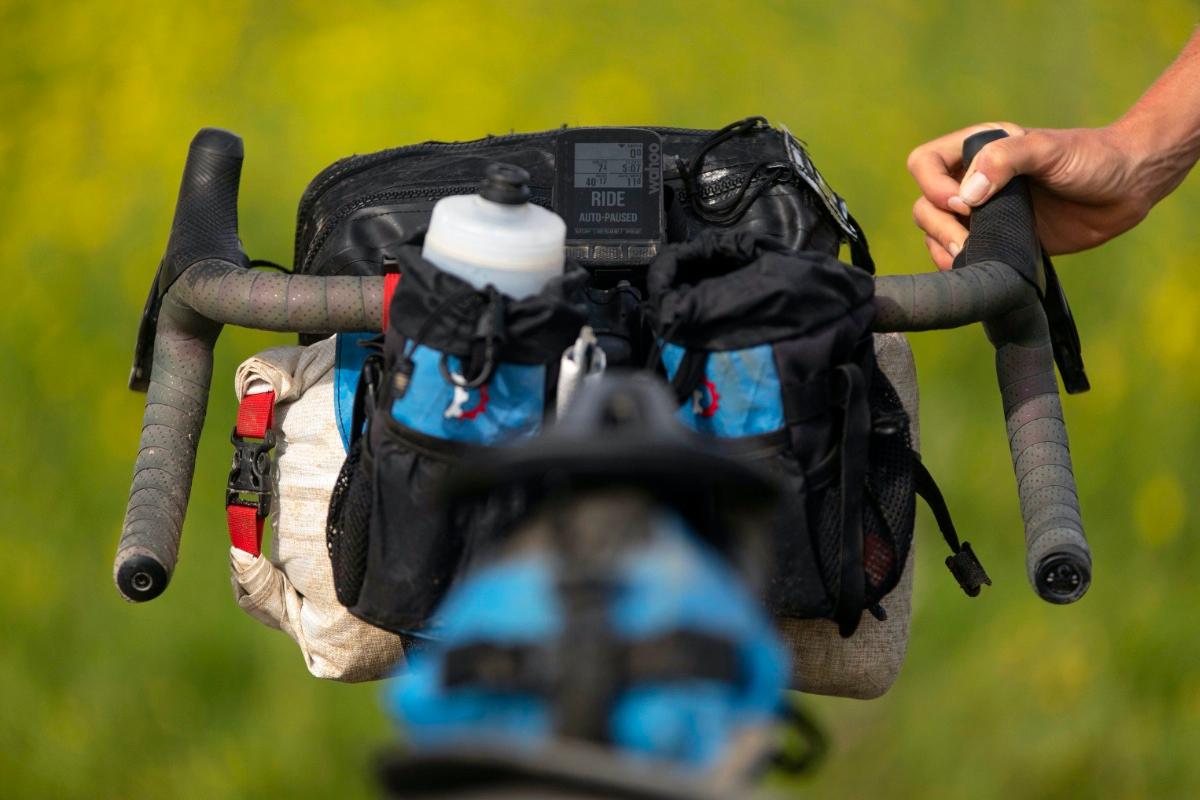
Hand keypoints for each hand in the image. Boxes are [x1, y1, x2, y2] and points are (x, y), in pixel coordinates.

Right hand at [907, 122, 1152, 268]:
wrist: (1129, 188)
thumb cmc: (1091, 158)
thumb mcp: (1047, 149)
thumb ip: (1004, 161)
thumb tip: (966, 196)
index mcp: (978, 150)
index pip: (924, 163)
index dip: (932, 185)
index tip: (964, 202)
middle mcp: (975, 181)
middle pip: (926, 204)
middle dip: (938, 225)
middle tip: (967, 239)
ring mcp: (985, 214)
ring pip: (936, 232)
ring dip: (943, 248)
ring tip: (969, 255)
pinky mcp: (1000, 241)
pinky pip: (961, 256)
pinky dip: (958, 265)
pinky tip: (975, 267)